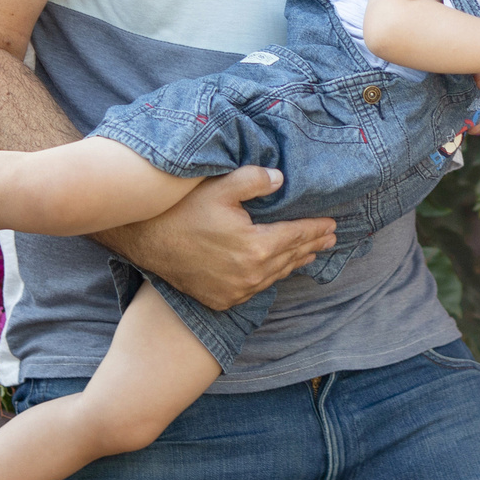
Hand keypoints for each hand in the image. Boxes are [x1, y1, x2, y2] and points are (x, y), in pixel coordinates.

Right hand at [101, 164, 335, 309]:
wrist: (146, 242)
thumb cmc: (182, 211)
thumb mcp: (220, 187)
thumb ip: (255, 180)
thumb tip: (281, 179)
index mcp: (257, 247)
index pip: (297, 235)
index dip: (316, 228)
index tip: (333, 224)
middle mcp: (251, 275)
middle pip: (290, 257)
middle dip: (312, 245)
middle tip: (330, 238)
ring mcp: (237, 291)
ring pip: (275, 275)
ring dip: (294, 262)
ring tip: (310, 253)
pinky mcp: (222, 299)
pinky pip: (256, 288)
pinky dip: (270, 277)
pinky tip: (276, 270)